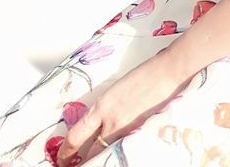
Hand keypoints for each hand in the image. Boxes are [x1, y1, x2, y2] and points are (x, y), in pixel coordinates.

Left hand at [56, 52, 190, 164]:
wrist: (168, 72)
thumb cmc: (145, 74)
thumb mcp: (117, 90)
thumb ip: (106, 108)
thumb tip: (99, 122)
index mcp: (102, 105)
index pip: (77, 135)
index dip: (66, 151)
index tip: (62, 158)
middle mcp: (111, 121)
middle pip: (91, 151)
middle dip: (84, 161)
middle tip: (77, 164)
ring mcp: (128, 130)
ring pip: (107, 153)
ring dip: (101, 158)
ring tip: (97, 161)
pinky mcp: (142, 134)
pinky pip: (124, 149)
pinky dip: (118, 153)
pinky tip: (118, 155)